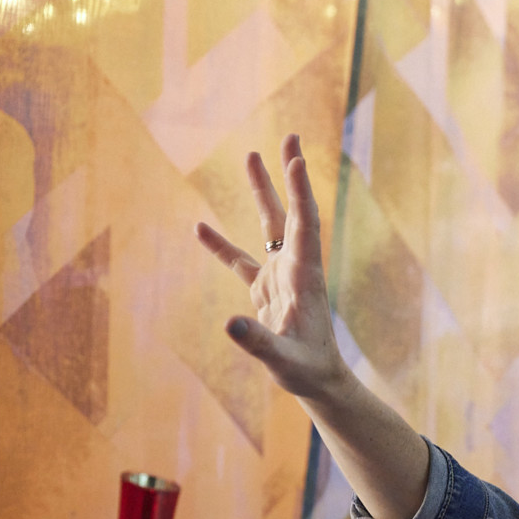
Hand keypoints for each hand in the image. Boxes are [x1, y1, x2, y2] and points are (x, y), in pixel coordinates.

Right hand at [195, 135, 348, 400]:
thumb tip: (229, 324)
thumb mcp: (283, 360)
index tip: (296, 159)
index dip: (300, 193)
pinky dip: (221, 245)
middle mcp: (296, 267)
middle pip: (292, 213)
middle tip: (291, 137)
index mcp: (305, 276)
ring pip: (271, 226)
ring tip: (252, 157)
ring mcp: (281, 275)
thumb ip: (258, 342)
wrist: (319, 381)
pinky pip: (241, 261)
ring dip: (262, 193)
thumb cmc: (308, 370)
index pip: (304, 225)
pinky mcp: (267, 289)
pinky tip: (198, 227)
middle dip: (289, 176)